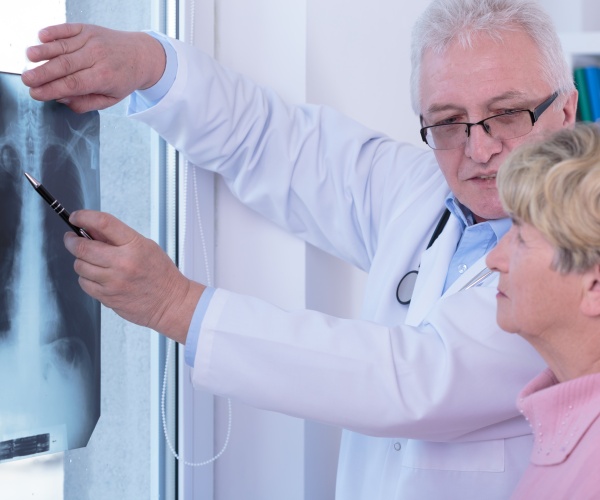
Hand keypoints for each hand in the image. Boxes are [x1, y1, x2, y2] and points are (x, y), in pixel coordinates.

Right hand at [21, 23, 165, 112]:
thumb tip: (61, 98)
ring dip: (43, 51)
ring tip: (28, 59)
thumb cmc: (123, 80)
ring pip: (63, 46)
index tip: (35, 94)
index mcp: (104, 77)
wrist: (141, 55)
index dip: (52, 89)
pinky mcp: (88, 28)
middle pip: (64, 65)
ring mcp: (92, 40)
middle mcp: (97, 56)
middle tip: (26, 80)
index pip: (73, 84)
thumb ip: (86, 103)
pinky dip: (53, 32)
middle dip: (42, 73)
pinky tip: (41, 37)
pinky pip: (67, 29)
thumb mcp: (111, 99)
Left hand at [63, 210, 204, 343]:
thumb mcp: (146, 246)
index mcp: (134, 246)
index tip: (76, 217)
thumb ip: (118, 238)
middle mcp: (122, 263)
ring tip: (93, 262)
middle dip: (72, 241)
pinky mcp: (107, 297)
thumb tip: (92, 229)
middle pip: (83, 247)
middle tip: (72, 239)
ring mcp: (113, 282)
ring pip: (80, 266)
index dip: (84, 217)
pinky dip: (86, 279)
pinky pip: (84, 284)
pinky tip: (98, 277)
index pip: (103, 223)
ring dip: (82, 261)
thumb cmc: (161, 275)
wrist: (170, 302)